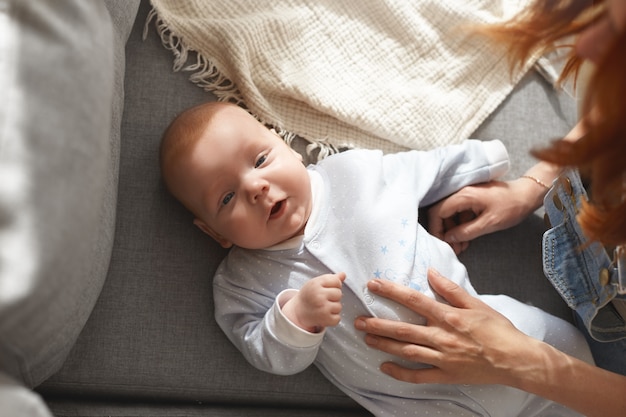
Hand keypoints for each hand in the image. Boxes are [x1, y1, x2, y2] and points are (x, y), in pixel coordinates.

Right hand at [285, 272, 345, 332]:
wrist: (298, 311)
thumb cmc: (309, 296)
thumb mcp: (316, 283)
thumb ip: (331, 278)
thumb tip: (343, 274)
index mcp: (316, 284)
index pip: (336, 281)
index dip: (335, 285)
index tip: (327, 289)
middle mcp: (319, 295)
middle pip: (339, 293)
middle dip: (334, 297)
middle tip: (323, 299)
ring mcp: (322, 307)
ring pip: (339, 306)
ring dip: (333, 309)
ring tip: (323, 308)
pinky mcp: (325, 318)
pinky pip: (337, 318)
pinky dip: (332, 319)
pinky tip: (324, 315)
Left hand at [354, 269, 533, 386]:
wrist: (516, 359)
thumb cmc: (498, 329)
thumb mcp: (476, 303)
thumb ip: (450, 288)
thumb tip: (430, 272)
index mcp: (448, 316)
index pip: (413, 300)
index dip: (391, 291)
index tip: (373, 285)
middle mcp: (442, 336)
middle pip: (403, 329)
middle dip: (378, 324)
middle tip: (358, 320)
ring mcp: (443, 358)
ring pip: (406, 351)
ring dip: (383, 345)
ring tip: (366, 339)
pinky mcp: (446, 374)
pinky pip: (419, 376)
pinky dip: (400, 373)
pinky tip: (385, 368)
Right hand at [428, 179, 539, 253]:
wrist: (527, 195)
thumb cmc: (511, 207)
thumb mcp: (489, 224)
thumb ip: (466, 232)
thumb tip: (449, 238)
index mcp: (463, 196)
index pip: (437, 211)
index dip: (436, 228)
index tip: (441, 243)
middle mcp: (461, 192)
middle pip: (441, 212)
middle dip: (444, 232)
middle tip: (453, 248)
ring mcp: (465, 195)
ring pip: (450, 214)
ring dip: (453, 231)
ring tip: (461, 246)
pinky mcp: (471, 199)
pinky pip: (459, 212)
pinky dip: (460, 226)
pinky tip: (466, 238)